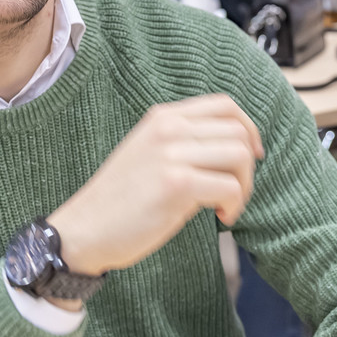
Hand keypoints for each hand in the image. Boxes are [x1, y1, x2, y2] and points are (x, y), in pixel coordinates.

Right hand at [47, 95, 263, 281]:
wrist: (83, 230)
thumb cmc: (121, 200)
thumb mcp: (150, 154)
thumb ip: (185, 142)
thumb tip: (236, 148)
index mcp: (163, 117)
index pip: (226, 105)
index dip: (249, 129)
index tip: (253, 155)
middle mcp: (168, 128)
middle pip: (238, 132)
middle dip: (248, 166)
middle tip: (235, 192)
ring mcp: (171, 154)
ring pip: (240, 156)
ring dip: (244, 187)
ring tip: (227, 206)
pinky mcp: (176, 184)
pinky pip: (230, 187)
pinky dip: (235, 205)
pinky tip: (220, 218)